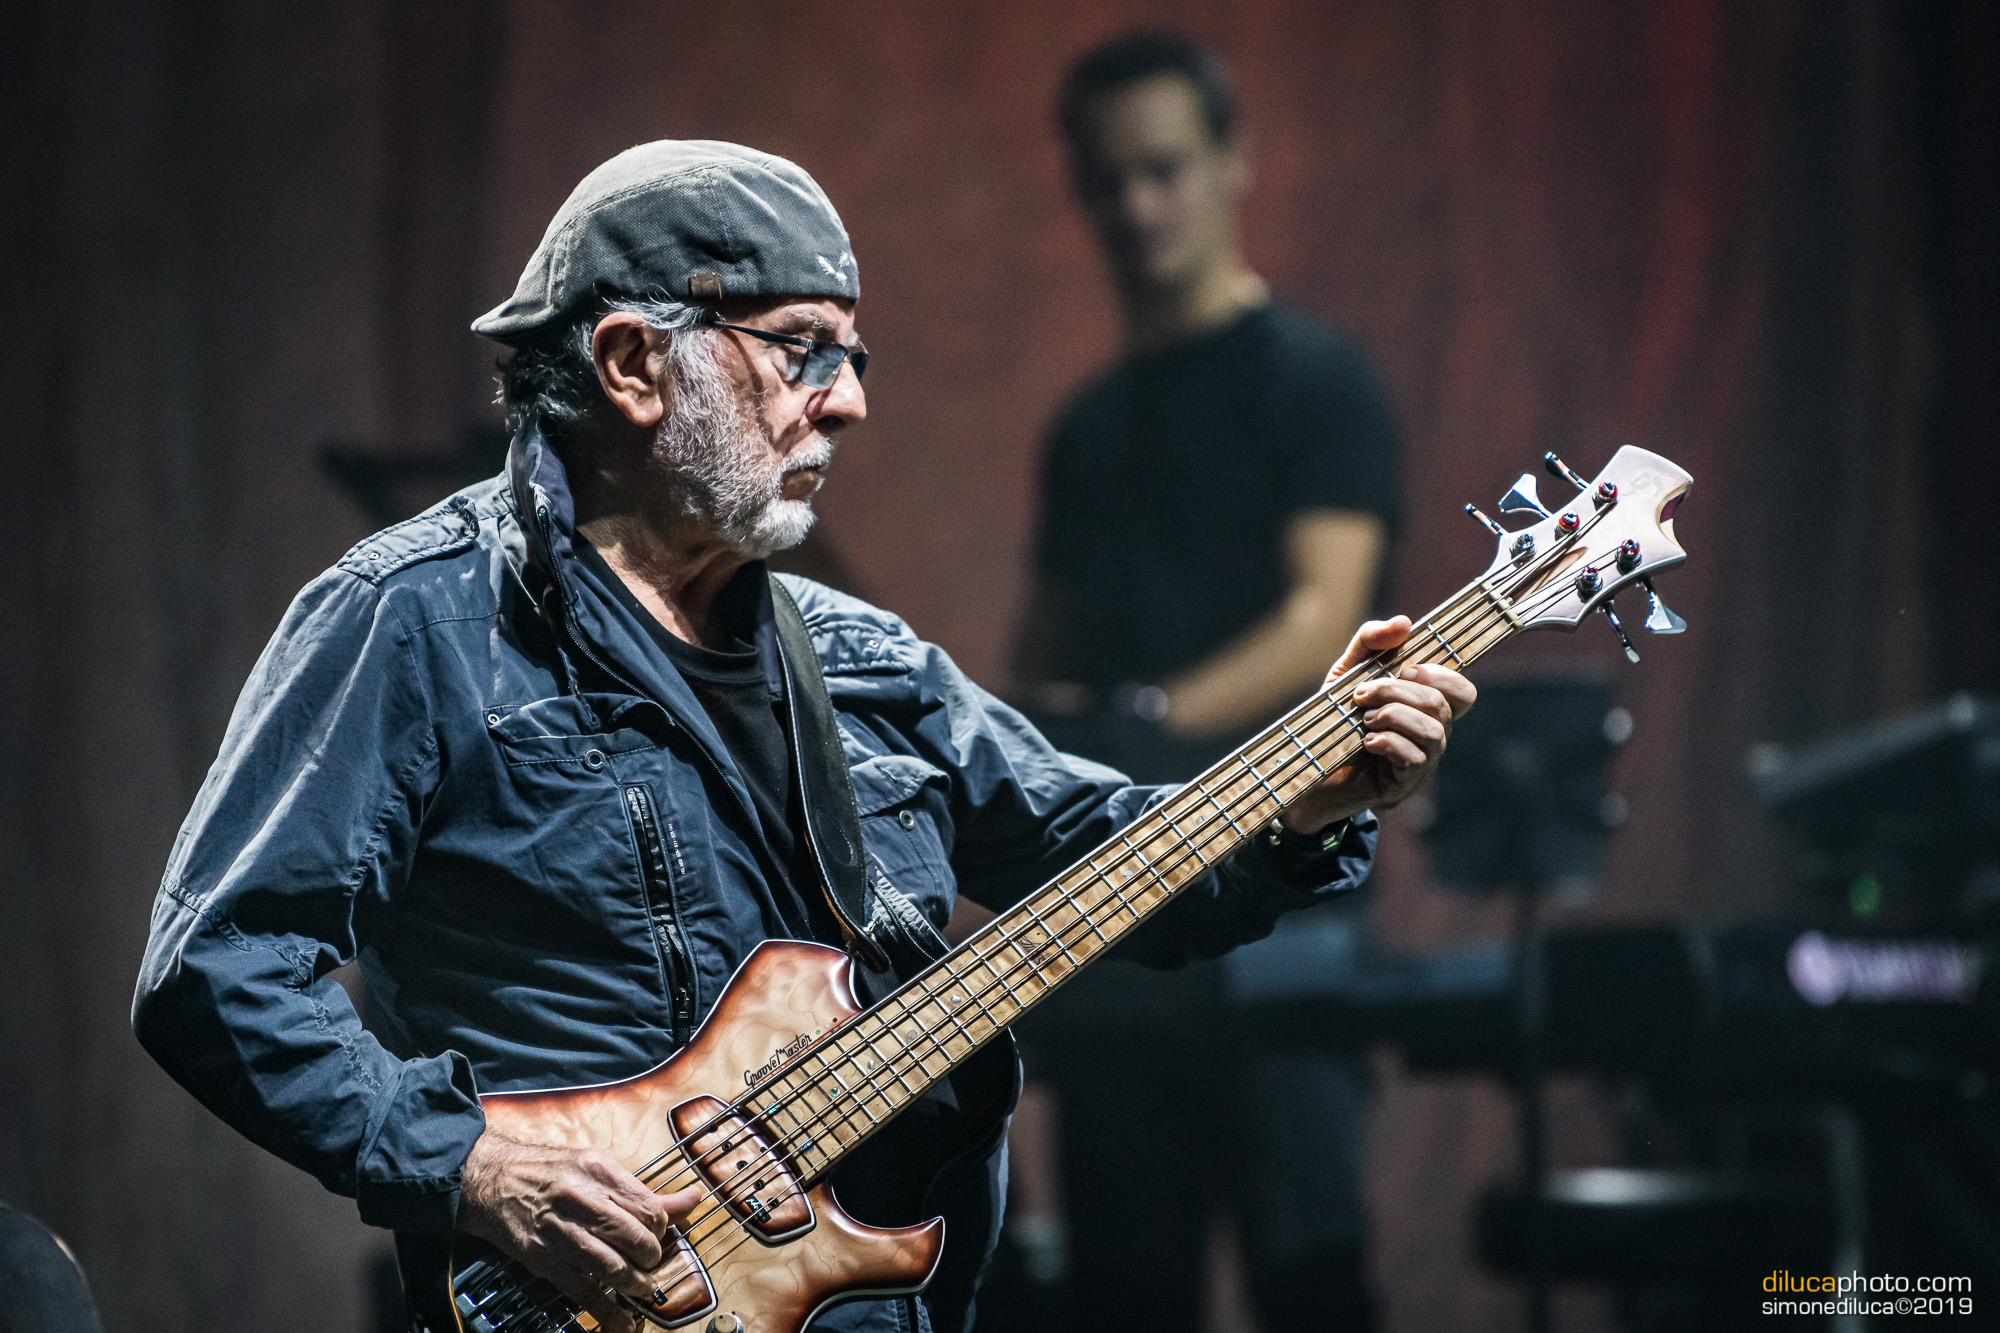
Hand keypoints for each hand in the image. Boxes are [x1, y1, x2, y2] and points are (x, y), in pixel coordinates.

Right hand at [458, 1130, 701, 1332]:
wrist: (494, 1181)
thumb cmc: (551, 1172)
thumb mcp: (597, 1167)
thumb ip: (643, 1190)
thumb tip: (693, 1199)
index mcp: (600, 1172)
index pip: (649, 1208)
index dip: (661, 1228)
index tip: (658, 1234)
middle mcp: (581, 1201)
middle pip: (635, 1238)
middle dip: (651, 1256)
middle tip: (650, 1261)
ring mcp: (563, 1234)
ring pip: (614, 1267)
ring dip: (636, 1284)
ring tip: (642, 1287)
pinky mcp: (547, 1261)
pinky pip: (584, 1292)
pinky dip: (608, 1312)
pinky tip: (624, 1323)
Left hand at [1280, 616, 1475, 833]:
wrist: (1308, 766)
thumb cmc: (1336, 718)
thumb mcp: (1348, 672)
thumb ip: (1372, 642)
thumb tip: (1404, 621)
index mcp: (1426, 708)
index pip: (1463, 691)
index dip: (1442, 676)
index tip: (1405, 669)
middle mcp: (1432, 734)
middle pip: (1441, 705)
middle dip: (1397, 691)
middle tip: (1361, 695)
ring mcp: (1422, 762)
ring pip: (1432, 731)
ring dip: (1392, 716)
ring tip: (1364, 719)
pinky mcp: (1404, 784)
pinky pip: (1414, 758)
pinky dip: (1388, 742)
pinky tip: (1366, 742)